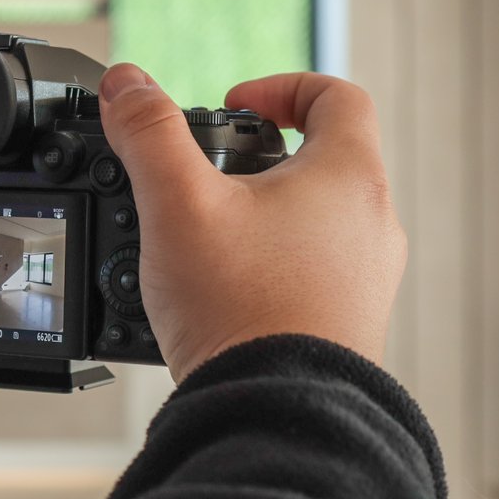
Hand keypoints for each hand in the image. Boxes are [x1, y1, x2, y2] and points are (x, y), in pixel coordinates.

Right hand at [98, 64, 405, 379]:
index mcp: (350, 176)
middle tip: (208, 178)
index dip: (282, 86)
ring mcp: (367, 280)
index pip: (336, 96)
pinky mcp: (349, 326)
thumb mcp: (178, 202)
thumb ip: (148, 132)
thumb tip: (125, 83)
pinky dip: (272, 270)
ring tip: (208, 239)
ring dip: (265, 218)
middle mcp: (373, 225)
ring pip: (318, 222)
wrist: (276, 414)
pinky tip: (223, 294)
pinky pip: (314, 276)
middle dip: (261, 160)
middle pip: (325, 160)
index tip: (235, 105)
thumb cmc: (242, 308)